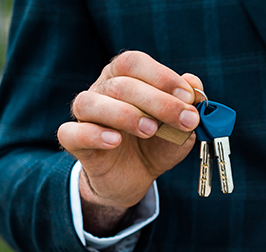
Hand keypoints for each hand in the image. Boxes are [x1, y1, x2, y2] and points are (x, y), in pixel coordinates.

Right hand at [58, 51, 203, 232]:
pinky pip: (71, 132)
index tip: (188, 97)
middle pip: (120, 84)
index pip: (134, 62)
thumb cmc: (158, 142)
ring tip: (151, 130)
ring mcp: (85, 115)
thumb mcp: (180, 126)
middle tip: (185, 121)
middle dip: (159, 102)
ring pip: (89, 103)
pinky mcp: (75, 141)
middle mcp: (101, 90)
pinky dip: (93, 134)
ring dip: (125, 115)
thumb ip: (188, 104)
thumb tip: (194, 83)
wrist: (137, 175)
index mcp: (124, 77)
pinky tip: (116, 141)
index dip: (162, 76)